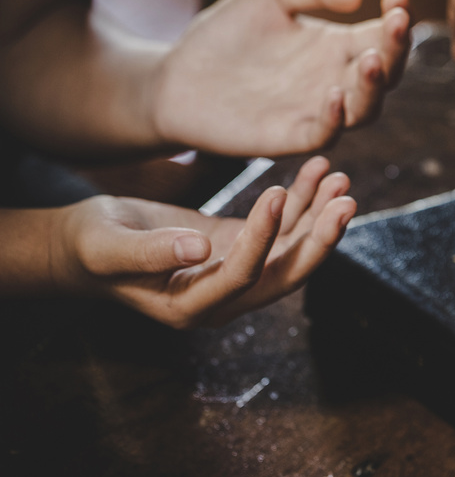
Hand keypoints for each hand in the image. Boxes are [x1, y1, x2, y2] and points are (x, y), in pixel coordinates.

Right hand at [57, 156, 354, 327]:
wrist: (87, 246)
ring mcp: (238, 274)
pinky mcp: (242, 248)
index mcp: (191, 307)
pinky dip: (305, 201)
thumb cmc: (91, 247)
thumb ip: (150, 252)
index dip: (264, 237)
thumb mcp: (108, 247)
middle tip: (346, 200)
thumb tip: (199, 248)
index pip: (243, 275)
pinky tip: (320, 169)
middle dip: (320, 239)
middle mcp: (224, 299)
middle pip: (285, 273)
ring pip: (293, 250)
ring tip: (341, 177)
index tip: (277, 192)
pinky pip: (284, 229)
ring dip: (320, 216)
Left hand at [153, 0, 410, 156]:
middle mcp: (336, 79)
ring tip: (370, 59)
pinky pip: (325, 133)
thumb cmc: (225, 33)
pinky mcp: (291, 136)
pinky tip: (334, 94)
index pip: (382, 34)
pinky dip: (335, 118)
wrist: (176, 78)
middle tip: (397, 23)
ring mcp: (317, 110)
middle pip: (386, 72)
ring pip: (366, 108)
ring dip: (374, 86)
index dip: (398, 17)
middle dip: (397, 48)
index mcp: (337, 45)